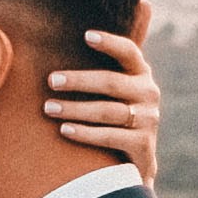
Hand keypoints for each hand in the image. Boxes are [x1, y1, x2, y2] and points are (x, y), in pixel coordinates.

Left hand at [44, 24, 162, 182]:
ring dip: (75, 109)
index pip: (129, 52)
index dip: (110, 43)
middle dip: (79, 81)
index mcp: (141, 74)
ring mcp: (149, 119)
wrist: (136, 162)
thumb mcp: (115, 91)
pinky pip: (110, 136)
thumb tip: (84, 34)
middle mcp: (149, 93)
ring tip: (48, 108)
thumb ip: (103, 66)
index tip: (86, 36)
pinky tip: (64, 130)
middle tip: (51, 81)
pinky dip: (85, 133)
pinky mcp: (144, 144)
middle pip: (111, 82)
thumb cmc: (115, 118)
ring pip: (108, 111)